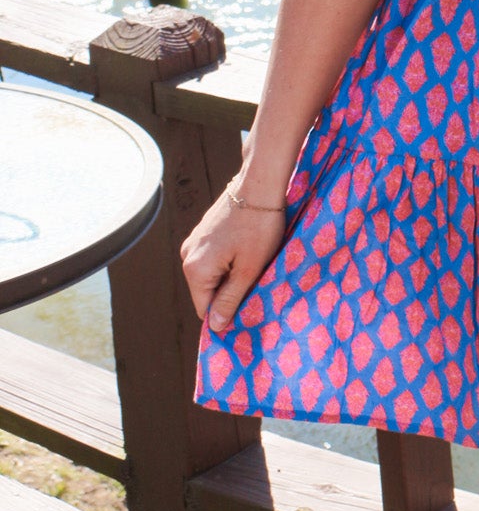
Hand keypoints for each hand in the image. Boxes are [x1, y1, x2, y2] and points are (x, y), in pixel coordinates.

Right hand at [181, 187, 286, 333]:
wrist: (259, 183)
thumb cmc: (258, 227)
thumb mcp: (248, 269)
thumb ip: (230, 299)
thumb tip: (215, 326)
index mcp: (195, 269)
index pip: (205, 309)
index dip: (226, 313)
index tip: (249, 307)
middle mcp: (187, 255)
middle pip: (207, 291)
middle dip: (230, 292)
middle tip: (256, 283)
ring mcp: (194, 241)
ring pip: (211, 274)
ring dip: (231, 276)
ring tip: (254, 264)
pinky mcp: (203, 231)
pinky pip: (213, 257)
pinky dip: (229, 260)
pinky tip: (248, 250)